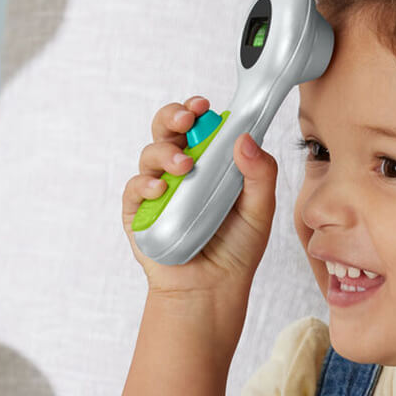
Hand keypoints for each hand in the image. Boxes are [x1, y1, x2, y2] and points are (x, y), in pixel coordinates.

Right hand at [122, 95, 277, 297]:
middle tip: (187, 119)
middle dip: (173, 116)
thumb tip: (246, 138)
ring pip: (150, 153)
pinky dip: (145, 184)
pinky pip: (134, 188)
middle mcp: (182, 171)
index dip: (199, 111)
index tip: (205, 105)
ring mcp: (159, 190)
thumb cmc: (237, 249)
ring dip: (164, 152)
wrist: (213, 289)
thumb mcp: (260, 210)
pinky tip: (161, 189)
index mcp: (211, 164)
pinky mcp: (139, 212)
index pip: (200, 126)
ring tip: (182, 166)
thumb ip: (260, 175)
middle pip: (168, 129)